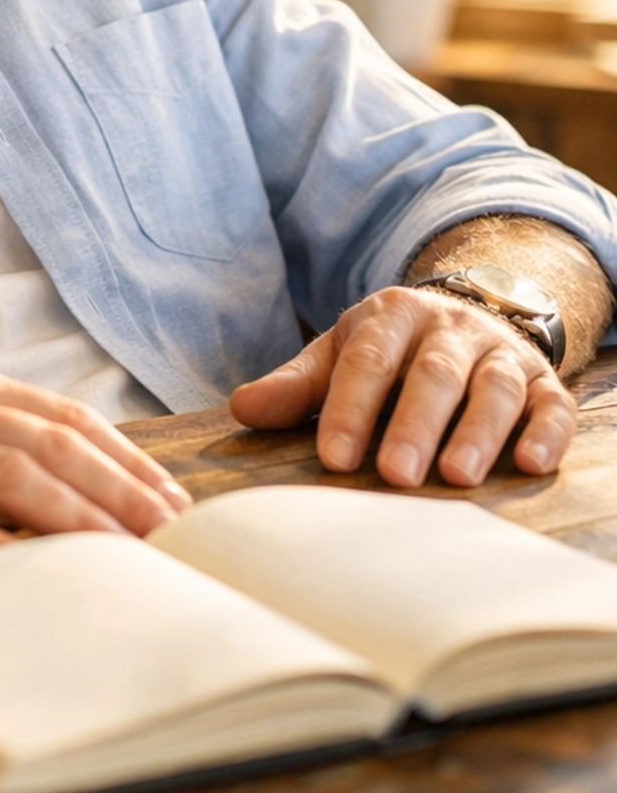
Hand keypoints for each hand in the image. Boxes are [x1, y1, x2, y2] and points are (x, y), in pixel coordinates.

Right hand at [0, 353, 191, 554]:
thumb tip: (37, 481)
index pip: (62, 417)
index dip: (127, 458)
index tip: (175, 499)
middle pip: (54, 444)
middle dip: (126, 491)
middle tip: (181, 539)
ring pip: (12, 475)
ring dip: (81, 517)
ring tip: (132, 557)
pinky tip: (32, 572)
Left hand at [229, 286, 574, 486]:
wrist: (466, 318)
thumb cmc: (390, 351)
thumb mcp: (340, 355)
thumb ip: (297, 386)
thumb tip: (242, 409)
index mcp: (391, 316)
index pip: (368, 361)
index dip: (351, 408)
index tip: (334, 457)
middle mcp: (450, 329)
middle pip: (433, 374)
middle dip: (413, 424)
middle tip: (395, 474)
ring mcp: (500, 353)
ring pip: (494, 388)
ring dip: (478, 431)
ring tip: (457, 476)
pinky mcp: (544, 383)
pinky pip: (551, 405)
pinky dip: (544, 433)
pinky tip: (529, 463)